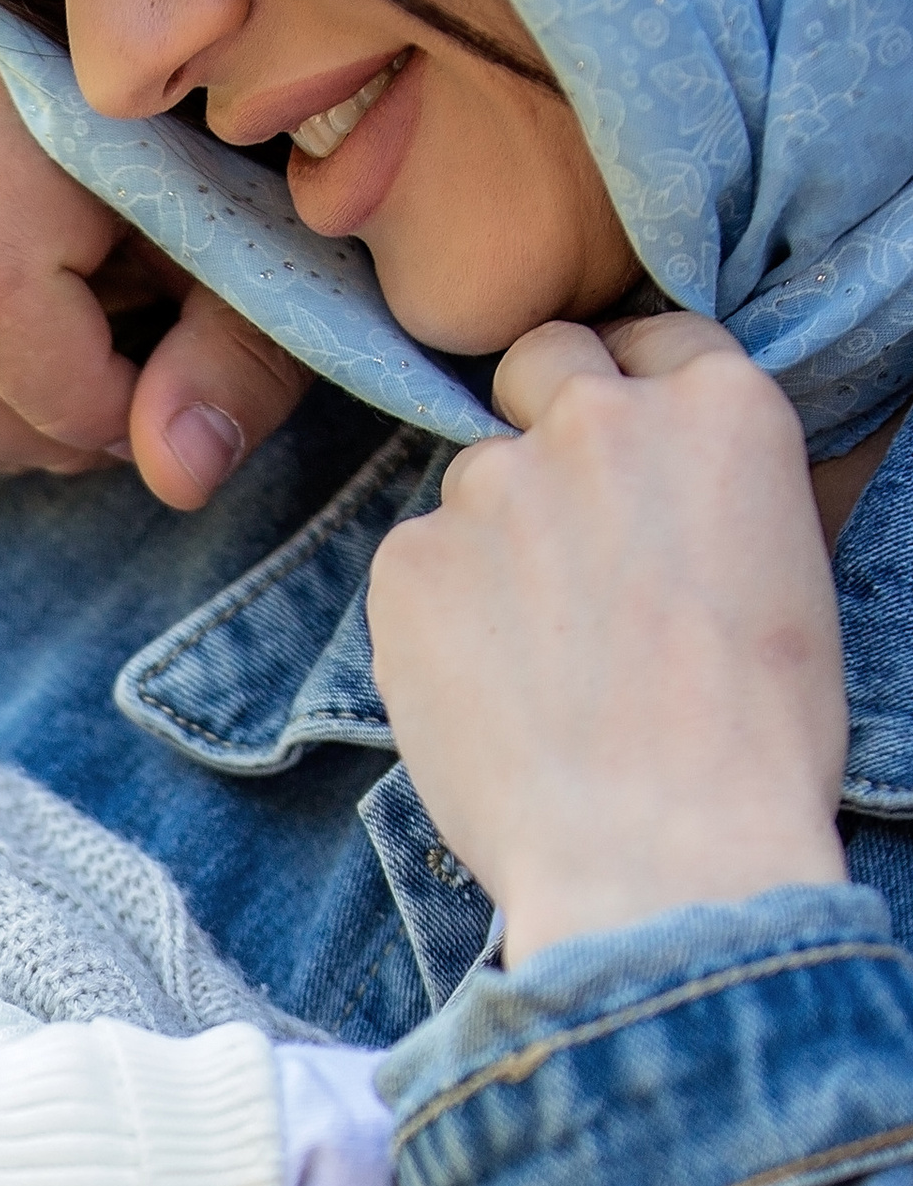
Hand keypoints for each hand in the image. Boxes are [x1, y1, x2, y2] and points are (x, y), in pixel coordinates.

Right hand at [0, 37, 309, 507]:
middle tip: (116, 426)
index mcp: (42, 100)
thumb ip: (238, 364)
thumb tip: (174, 470)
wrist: (226, 117)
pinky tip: (14, 401)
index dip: (66, 397)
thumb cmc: (268, 188)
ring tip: (64, 415)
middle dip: (19, 431)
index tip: (150, 411)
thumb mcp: (281, 269)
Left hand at [369, 313, 848, 964]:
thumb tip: (664, 482)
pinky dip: (431, 616)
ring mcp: (491, 485)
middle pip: (538, 364)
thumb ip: (707, 487)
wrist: (657, 848)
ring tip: (528, 657)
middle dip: (538, 415)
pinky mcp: (406, 562)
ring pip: (468, 482)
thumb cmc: (747, 741)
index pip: (648, 337)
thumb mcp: (779, 571)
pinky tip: (479, 692)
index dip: (623, 386)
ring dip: (485, 541)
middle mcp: (598, 420)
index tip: (610, 439)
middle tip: (547, 524)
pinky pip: (410, 566)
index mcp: (717, 408)